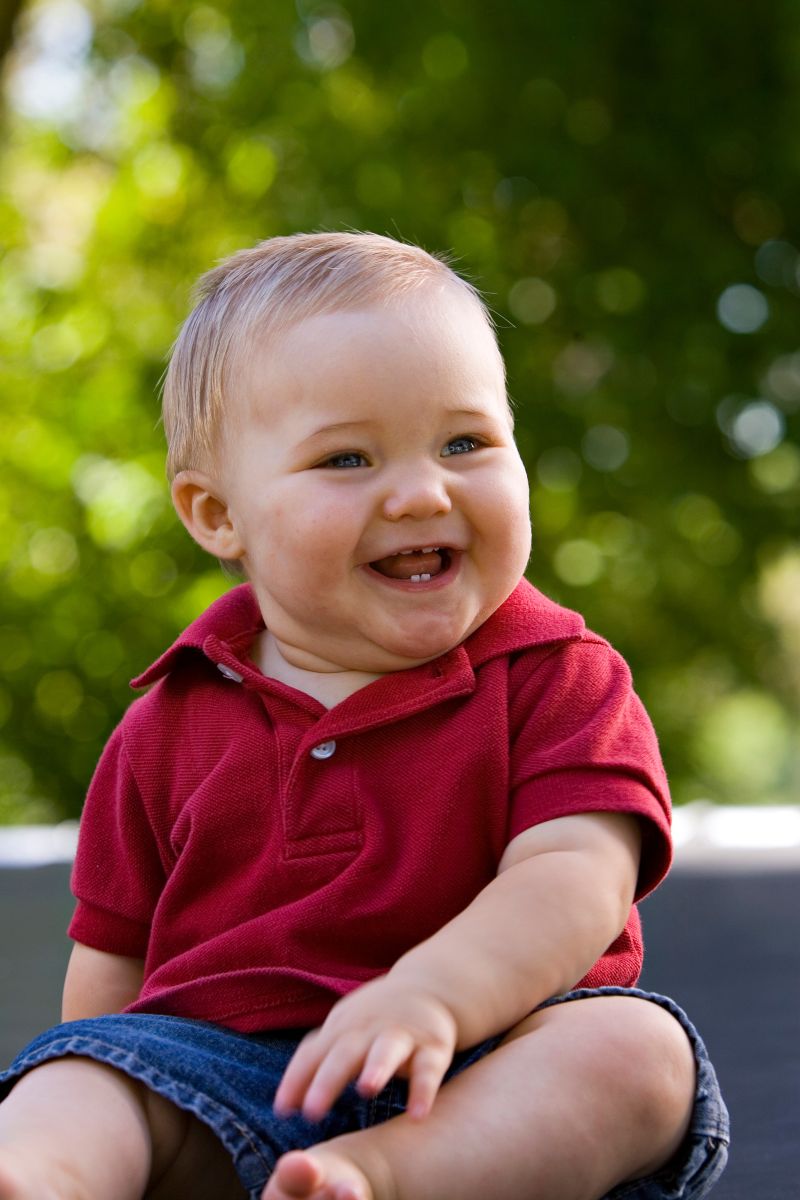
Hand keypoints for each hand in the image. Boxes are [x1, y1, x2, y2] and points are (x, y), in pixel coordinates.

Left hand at [273, 974, 457, 1121]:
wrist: (429, 985)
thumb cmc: (374, 1020)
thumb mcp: (343, 1031)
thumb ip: (315, 1063)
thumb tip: (282, 1105)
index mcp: (342, 1028)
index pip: (313, 1053)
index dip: (296, 1079)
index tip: (282, 1110)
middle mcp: (369, 1030)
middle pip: (345, 1053)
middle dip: (327, 1080)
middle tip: (312, 1112)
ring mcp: (402, 1035)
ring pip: (387, 1050)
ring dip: (376, 1067)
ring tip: (366, 1089)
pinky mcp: (433, 1046)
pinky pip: (428, 1069)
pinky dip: (423, 1091)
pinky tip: (417, 1115)